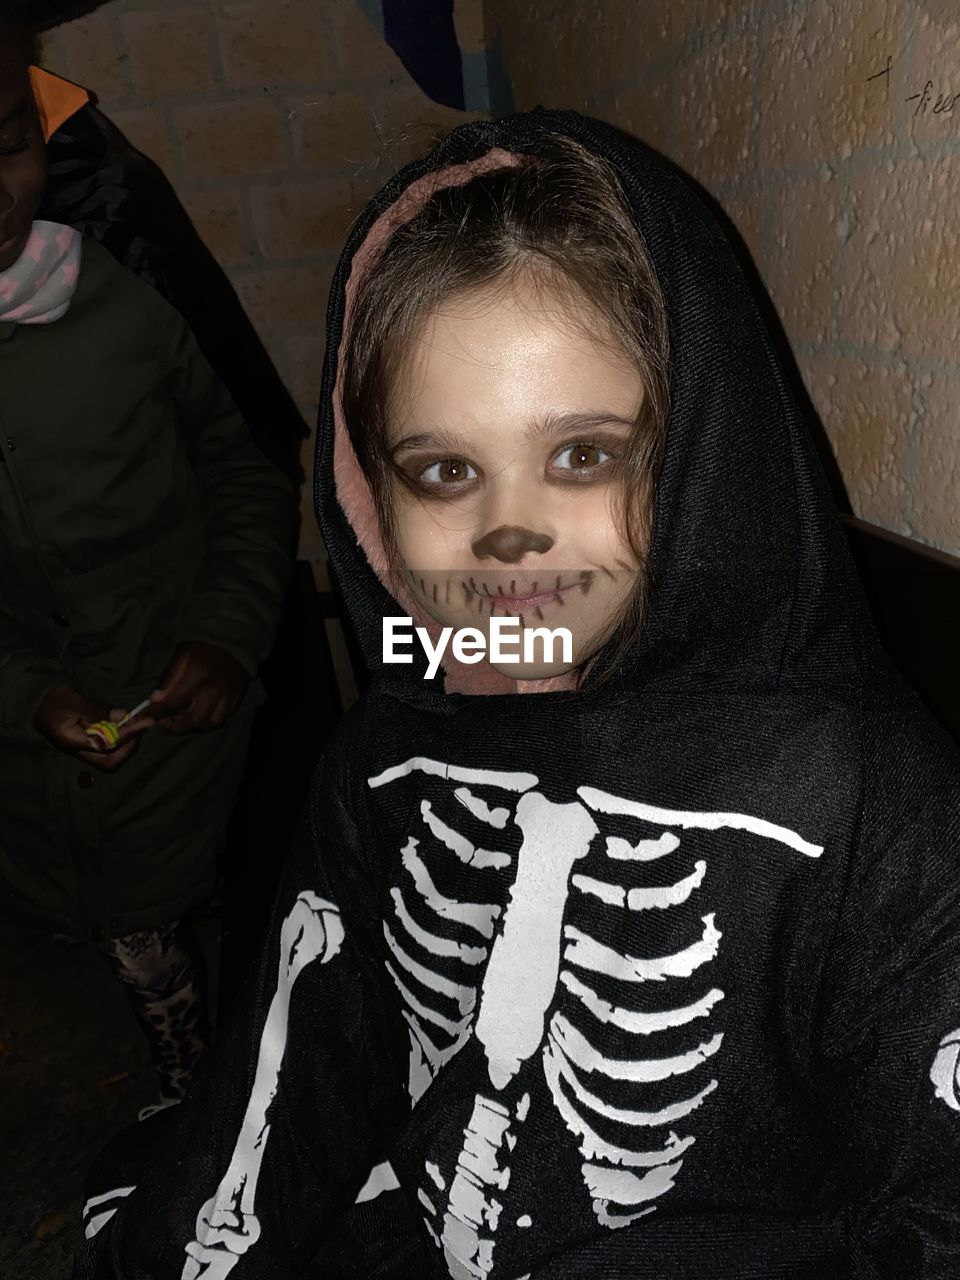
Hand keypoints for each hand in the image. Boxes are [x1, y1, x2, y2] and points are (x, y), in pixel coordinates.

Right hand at [33, 685, 153, 770]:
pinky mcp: (88, 741)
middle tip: (141, 726)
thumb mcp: (73, 702)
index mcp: (73, 743)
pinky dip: (120, 736)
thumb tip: (122, 716)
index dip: (128, 736)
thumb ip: (97, 711)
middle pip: (110, 761)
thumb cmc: (53, 700)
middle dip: (129, 746)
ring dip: (126, 742)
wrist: (36, 699)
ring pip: (111, 756)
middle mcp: (80, 750)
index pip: (106, 747)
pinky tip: (126, 722)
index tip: (144, 723)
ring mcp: (84, 748)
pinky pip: (108, 745)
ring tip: (137, 723)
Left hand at [150, 642, 249, 734]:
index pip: (174, 704)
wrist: (234, 638)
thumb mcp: (182, 654)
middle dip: (176, 727)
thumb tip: (155, 700)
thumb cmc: (203, 645)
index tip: (146, 719)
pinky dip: (210, 721)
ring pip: (211, 723)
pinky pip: (225, 718)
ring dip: (194, 726)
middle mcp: (215, 689)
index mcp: (198, 675)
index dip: (157, 715)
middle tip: (165, 721)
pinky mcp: (239, 697)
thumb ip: (169, 679)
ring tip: (182, 721)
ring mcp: (229, 695)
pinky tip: (200, 716)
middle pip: (194, 721)